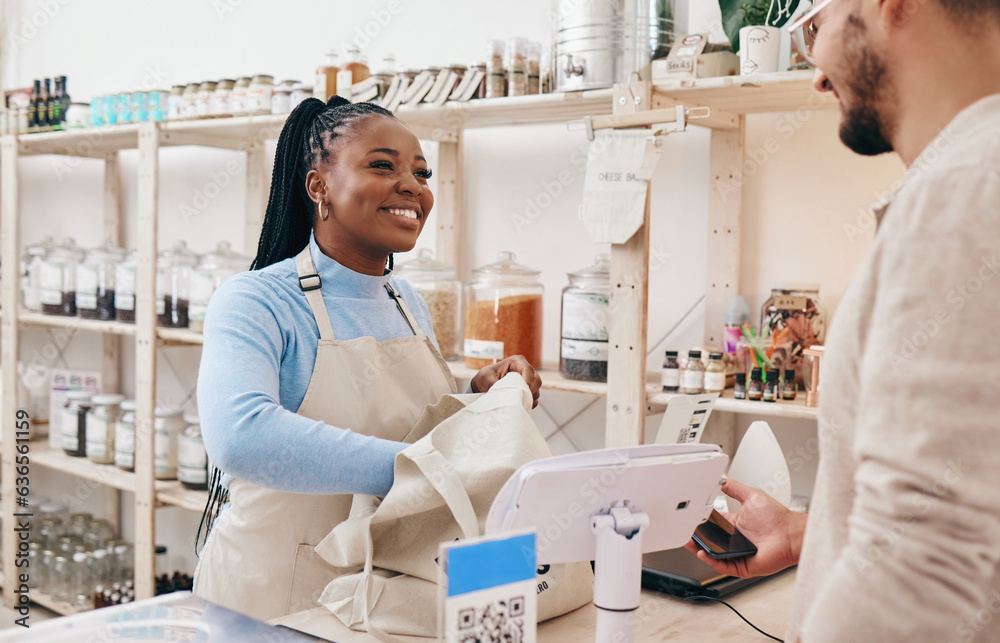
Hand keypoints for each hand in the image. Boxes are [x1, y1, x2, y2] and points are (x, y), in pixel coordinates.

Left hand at [470, 356, 541, 407]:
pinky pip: (534, 398)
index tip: (524, 388)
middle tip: (520, 397)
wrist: (484, 384)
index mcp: (516, 361)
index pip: (527, 369)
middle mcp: (525, 370)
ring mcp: (528, 380)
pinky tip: (519, 404)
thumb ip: (494, 383)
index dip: (528, 379)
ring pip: (536, 389)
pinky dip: (529, 402)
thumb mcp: (486, 377)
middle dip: (530, 390)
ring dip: (529, 397)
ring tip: (517, 401)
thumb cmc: (486, 377)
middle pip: (536, 380)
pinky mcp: (527, 390)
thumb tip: (501, 393)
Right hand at [684, 477, 806, 577]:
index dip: (699, 522)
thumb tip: (721, 477)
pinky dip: (712, 560)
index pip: (711, 524)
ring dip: (700, 549)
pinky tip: (704, 553)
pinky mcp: (742, 566)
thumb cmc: (778, 518)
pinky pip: (723, 565)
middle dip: (695, 536)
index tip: (688, 516)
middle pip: (709, 540)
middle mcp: (734, 540)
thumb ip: (734, 487)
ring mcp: (737, 554)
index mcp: (734, 524)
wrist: (791, 534)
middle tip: (683, 530)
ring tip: (689, 542)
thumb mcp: (751, 496)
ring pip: (713, 554)